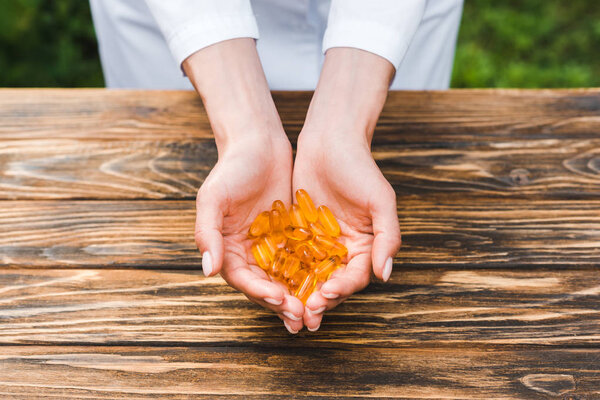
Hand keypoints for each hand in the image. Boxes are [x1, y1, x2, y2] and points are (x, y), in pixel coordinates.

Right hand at [183, 38, 304, 332]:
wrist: (258, 142)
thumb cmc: (231, 168)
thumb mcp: (213, 198)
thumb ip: (207, 234)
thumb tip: (208, 270)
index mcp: (227, 248)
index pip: (243, 279)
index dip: (260, 293)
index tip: (280, 300)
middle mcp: (248, 251)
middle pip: (265, 285)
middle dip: (283, 303)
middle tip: (302, 318)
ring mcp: (270, 244)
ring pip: (285, 277)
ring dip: (299, 295)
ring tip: (315, 310)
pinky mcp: (290, 234)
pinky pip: (302, 258)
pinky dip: (312, 272)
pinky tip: (327, 282)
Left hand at [293, 132, 400, 330]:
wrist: (329, 140)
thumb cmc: (360, 168)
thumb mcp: (381, 201)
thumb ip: (387, 238)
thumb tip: (386, 275)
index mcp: (365, 245)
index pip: (355, 277)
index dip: (342, 290)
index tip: (326, 295)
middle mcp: (342, 249)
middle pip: (331, 282)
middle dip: (319, 300)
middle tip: (304, 313)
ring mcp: (318, 242)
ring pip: (308, 275)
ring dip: (299, 292)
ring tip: (286, 305)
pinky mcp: (297, 232)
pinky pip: (289, 256)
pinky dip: (282, 271)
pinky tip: (270, 281)